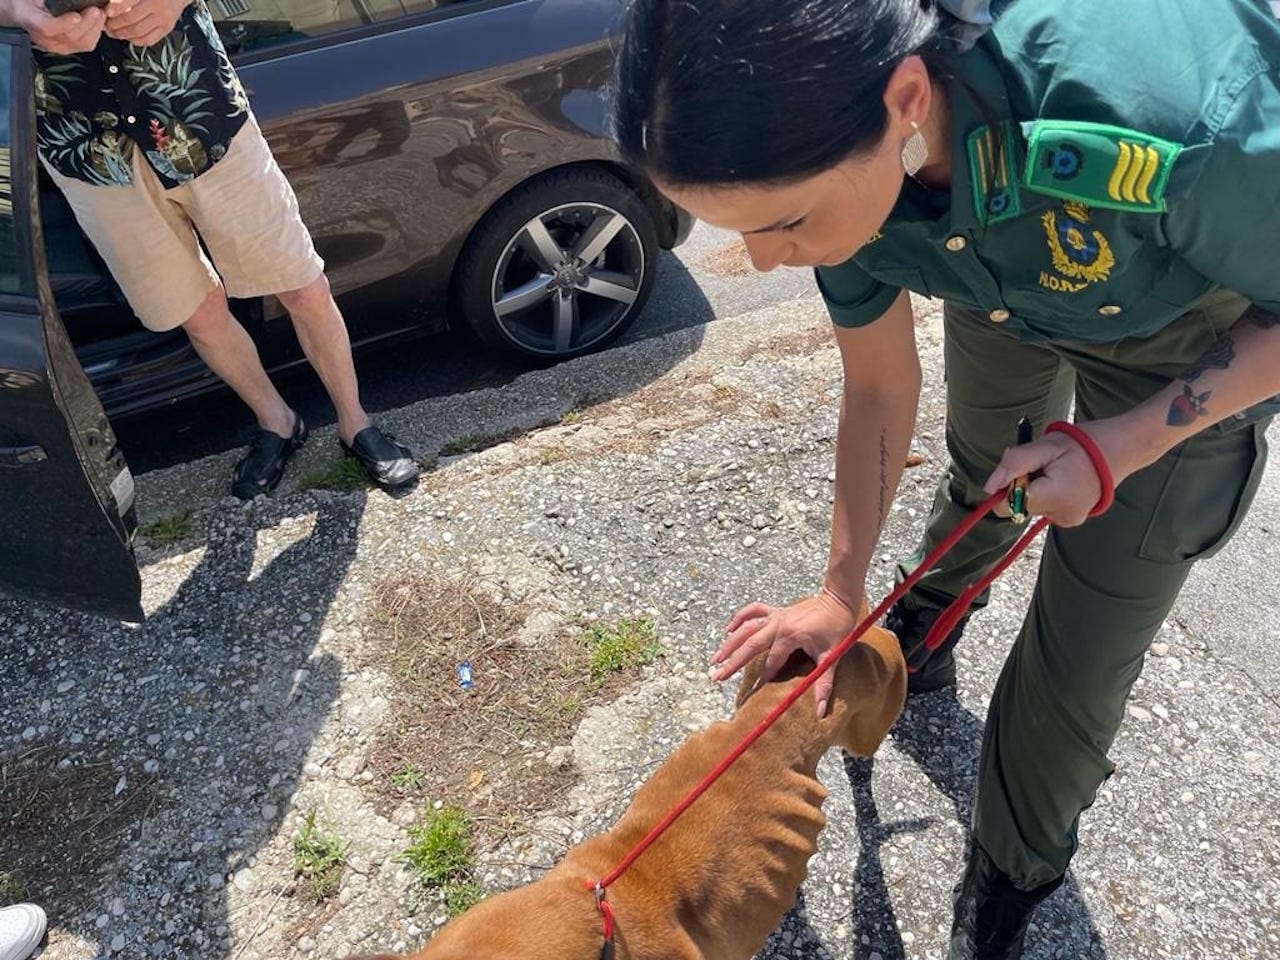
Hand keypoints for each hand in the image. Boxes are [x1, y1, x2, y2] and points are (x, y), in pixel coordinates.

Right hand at [20, 0, 105, 53]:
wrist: (27, 12)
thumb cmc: (30, 3)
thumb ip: (49, 0)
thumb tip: (65, 1)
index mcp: (30, 19)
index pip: (47, 27)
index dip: (63, 24)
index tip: (76, 16)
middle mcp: (43, 38)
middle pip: (69, 36)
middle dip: (87, 23)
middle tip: (96, 10)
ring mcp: (57, 46)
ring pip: (80, 43)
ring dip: (94, 28)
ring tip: (100, 14)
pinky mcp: (68, 49)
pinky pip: (86, 45)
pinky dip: (96, 33)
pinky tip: (99, 22)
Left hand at [103, 0, 184, 45]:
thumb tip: (111, 5)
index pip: (128, 2)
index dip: (115, 8)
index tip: (106, 12)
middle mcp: (157, 6)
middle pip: (130, 19)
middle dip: (114, 24)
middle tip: (106, 25)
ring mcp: (163, 19)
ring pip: (138, 31)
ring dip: (122, 34)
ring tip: (113, 32)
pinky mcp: (167, 28)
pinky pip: (149, 39)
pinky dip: (136, 41)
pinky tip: (129, 38)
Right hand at [710, 587, 860, 716]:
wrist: (839, 600)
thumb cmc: (837, 627)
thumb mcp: (832, 656)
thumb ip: (823, 684)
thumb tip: (820, 711)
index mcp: (790, 636)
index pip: (772, 661)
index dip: (766, 675)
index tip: (758, 688)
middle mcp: (778, 624)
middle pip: (749, 645)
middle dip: (732, 662)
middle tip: (717, 676)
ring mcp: (775, 616)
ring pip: (746, 628)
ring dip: (729, 643)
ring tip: (716, 658)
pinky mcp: (776, 610)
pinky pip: (753, 611)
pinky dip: (740, 618)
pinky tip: (729, 629)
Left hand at [984, 419, 1127, 526]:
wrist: (1119, 451)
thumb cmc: (1081, 445)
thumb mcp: (1044, 446)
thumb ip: (1014, 464)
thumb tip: (989, 487)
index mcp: (1053, 497)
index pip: (1008, 505)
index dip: (1008, 486)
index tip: (1024, 469)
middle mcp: (1060, 515)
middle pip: (1019, 507)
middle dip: (1023, 486)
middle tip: (1044, 467)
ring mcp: (1067, 520)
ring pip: (1031, 507)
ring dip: (1036, 490)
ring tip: (1057, 472)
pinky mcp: (1071, 520)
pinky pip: (1045, 509)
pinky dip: (1047, 496)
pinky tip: (1063, 481)